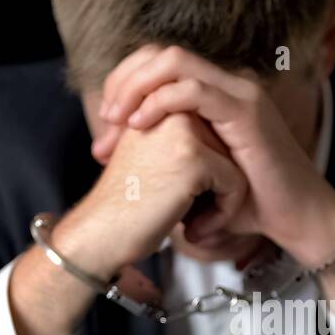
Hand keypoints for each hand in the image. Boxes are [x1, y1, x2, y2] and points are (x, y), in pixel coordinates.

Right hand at [6, 112, 245, 334]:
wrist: (98, 233)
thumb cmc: (124, 205)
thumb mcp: (149, 155)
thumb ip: (177, 140)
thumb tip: (220, 143)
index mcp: (159, 102)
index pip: (213, 135)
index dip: (206, 175)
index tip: (179, 202)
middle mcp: (171, 107)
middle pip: (227, 148)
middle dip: (216, 187)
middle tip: (188, 214)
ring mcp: (183, 129)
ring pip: (235, 165)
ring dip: (221, 202)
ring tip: (191, 223)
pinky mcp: (195, 156)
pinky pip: (236, 184)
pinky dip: (223, 213)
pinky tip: (193, 230)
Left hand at [92, 45, 334, 269]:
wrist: (295, 219)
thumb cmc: (250, 204)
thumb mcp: (196, 173)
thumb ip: (164, 155)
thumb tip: (116, 155)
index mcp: (216, 93)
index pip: (159, 63)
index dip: (124, 84)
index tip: (104, 125)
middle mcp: (228, 83)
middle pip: (160, 54)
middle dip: (123, 81)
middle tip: (104, 119)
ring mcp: (239, 92)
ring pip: (173, 61)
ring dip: (135, 87)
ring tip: (115, 120)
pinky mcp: (246, 110)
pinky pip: (193, 89)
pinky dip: (159, 102)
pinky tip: (139, 125)